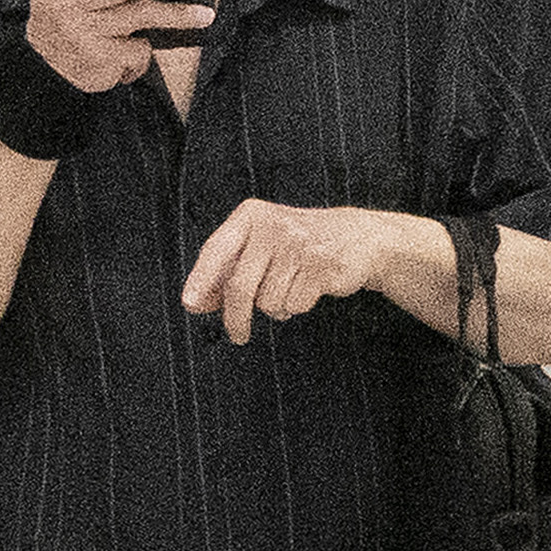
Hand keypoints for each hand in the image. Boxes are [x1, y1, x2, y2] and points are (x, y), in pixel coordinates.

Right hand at [18, 0, 207, 95]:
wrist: (43, 70)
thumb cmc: (66, 23)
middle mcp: (66, 5)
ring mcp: (82, 32)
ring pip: (141, 15)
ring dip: (177, 15)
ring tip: (204, 14)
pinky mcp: (98, 57)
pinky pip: (138, 46)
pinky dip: (145, 49)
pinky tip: (139, 51)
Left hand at [179, 200, 414, 347]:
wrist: (360, 237)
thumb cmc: (298, 245)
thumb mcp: (260, 247)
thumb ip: (226, 271)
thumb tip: (195, 303)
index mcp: (251, 216)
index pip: (216, 251)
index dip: (201, 281)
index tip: (190, 305)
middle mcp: (273, 227)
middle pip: (240, 286)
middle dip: (235, 317)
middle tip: (237, 335)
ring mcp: (300, 245)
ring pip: (268, 300)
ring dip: (276, 308)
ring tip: (289, 289)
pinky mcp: (323, 266)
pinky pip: (294, 304)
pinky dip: (296, 306)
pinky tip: (307, 289)